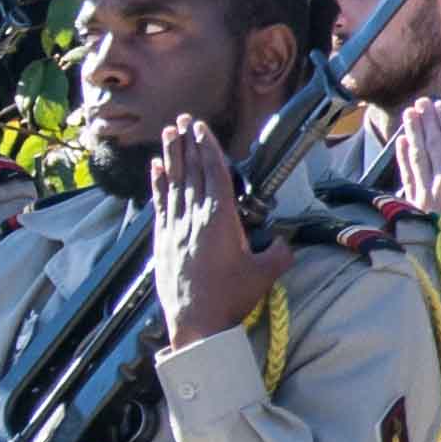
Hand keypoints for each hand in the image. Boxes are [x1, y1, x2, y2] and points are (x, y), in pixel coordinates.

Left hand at [147, 119, 289, 345]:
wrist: (196, 323)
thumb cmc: (231, 298)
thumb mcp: (265, 274)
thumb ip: (280, 252)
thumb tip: (286, 242)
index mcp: (221, 219)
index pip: (215, 173)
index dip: (208, 147)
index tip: (201, 127)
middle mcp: (195, 217)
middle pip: (191, 171)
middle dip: (188, 143)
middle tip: (182, 118)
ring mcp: (176, 227)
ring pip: (174, 182)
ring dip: (172, 155)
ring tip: (169, 132)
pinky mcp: (162, 239)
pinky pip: (160, 202)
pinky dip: (157, 182)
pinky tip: (155, 167)